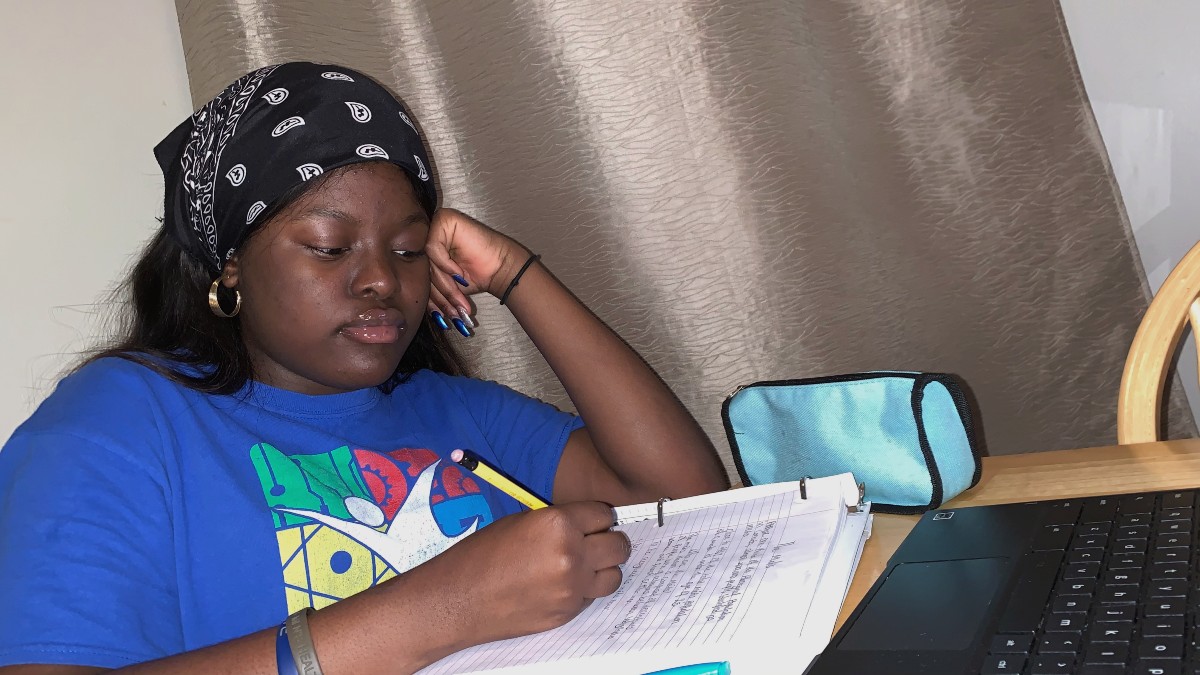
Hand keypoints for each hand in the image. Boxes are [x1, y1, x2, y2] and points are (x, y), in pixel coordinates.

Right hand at [411, 501, 629, 647]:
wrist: (458, 599)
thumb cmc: (481, 556)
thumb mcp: (521, 522)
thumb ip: (557, 521)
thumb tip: (584, 524)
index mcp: (558, 524)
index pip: (604, 514)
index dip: (598, 517)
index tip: (593, 521)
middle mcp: (572, 554)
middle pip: (618, 545)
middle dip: (608, 541)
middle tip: (594, 542)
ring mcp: (572, 587)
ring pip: (614, 575)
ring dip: (603, 568)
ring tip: (585, 565)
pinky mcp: (568, 613)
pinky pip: (592, 597)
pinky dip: (584, 590)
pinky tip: (562, 585)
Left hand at [424, 208, 529, 332]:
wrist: (501, 269)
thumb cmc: (476, 276)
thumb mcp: (446, 287)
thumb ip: (429, 290)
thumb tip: (414, 305)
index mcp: (425, 249)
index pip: (418, 274)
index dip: (430, 298)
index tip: (441, 315)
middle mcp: (428, 235)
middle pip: (422, 269)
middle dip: (439, 294)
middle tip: (454, 311)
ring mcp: (435, 225)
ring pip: (427, 261)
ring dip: (445, 285)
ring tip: (459, 299)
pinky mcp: (444, 219)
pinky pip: (433, 247)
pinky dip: (445, 265)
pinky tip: (459, 273)